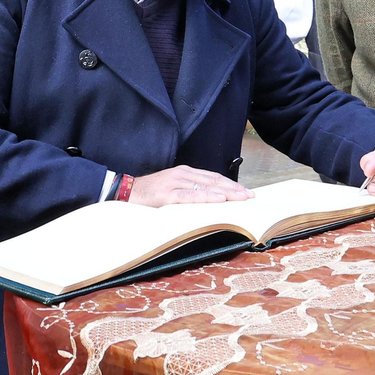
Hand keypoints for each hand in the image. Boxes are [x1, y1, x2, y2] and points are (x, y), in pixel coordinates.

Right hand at [128, 165, 252, 206]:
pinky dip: (208, 197)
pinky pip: (191, 196)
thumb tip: (208, 201)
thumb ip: (188, 192)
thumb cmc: (148, 195)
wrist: (124, 192)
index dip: (230, 184)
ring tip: (241, 197)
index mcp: (184, 173)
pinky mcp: (167, 195)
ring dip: (226, 192)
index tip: (245, 192)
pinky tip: (220, 199)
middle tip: (250, 196)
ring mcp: (175, 183)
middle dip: (234, 188)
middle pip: (214, 180)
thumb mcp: (171, 189)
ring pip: (206, 187)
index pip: (213, 177)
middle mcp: (182, 174)